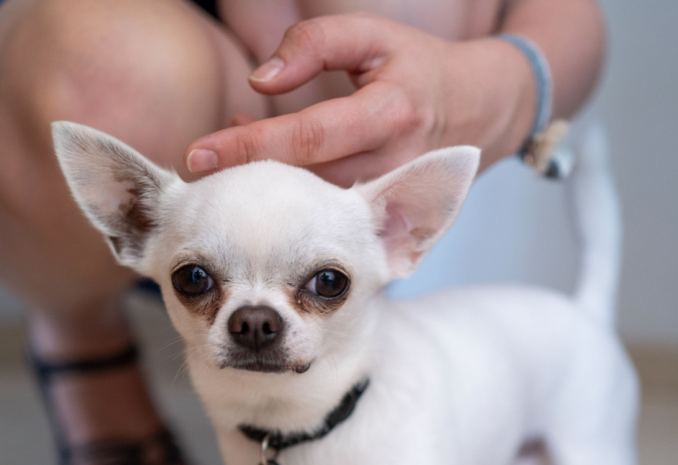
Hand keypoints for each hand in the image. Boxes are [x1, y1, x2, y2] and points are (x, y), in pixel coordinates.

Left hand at [184, 13, 535, 185]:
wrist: (480, 110)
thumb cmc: (416, 66)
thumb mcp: (371, 36)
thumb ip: (315, 44)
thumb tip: (262, 79)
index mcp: (390, 112)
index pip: (308, 137)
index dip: (250, 147)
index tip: (199, 155)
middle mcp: (392, 161)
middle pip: (305, 182)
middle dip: (247, 179)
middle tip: (197, 174)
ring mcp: (390, 196)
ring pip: (313, 206)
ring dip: (266, 192)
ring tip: (223, 175)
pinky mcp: (385, 216)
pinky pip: (327, 213)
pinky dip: (290, 200)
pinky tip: (262, 180)